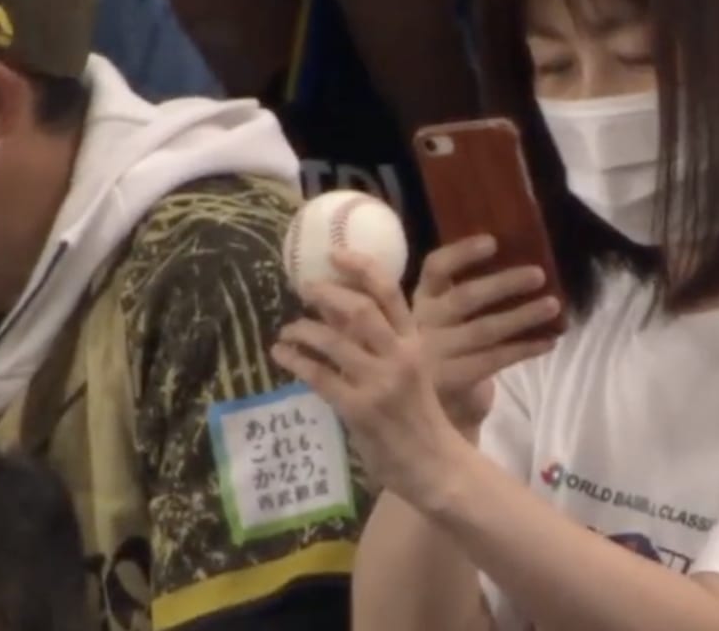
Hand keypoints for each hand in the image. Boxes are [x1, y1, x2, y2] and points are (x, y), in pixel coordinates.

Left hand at [274, 255, 474, 505]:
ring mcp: (380, 383)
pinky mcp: (359, 409)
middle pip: (359, 310)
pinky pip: (319, 377)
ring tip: (288, 328)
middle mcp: (400, 357)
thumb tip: (342, 314)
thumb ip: (387, 345)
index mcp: (416, 344)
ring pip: (333, 342)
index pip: (391, 295)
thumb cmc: (422, 418)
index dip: (362, 269)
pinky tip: (282, 354)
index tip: (336, 254)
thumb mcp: (414, 373)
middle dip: (327, 294)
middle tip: (305, 288)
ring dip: (304, 329)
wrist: (436, 465)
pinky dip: (296, 360)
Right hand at [411, 237, 560, 429]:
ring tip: (554, 305)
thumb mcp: (443, 315)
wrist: (424, 405)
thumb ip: (465, 290)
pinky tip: (549, 341)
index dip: (462, 253)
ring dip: (522, 316)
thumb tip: (520, 257)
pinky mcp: (451, 379)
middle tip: (539, 274)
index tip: (493, 242)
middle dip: (504, 284)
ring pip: (483, 330)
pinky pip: (494, 360)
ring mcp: (434, 354)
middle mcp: (422, 323)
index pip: (435, 267)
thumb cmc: (444, 347)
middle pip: (464, 298)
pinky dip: (524, 349)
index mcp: (421, 297)